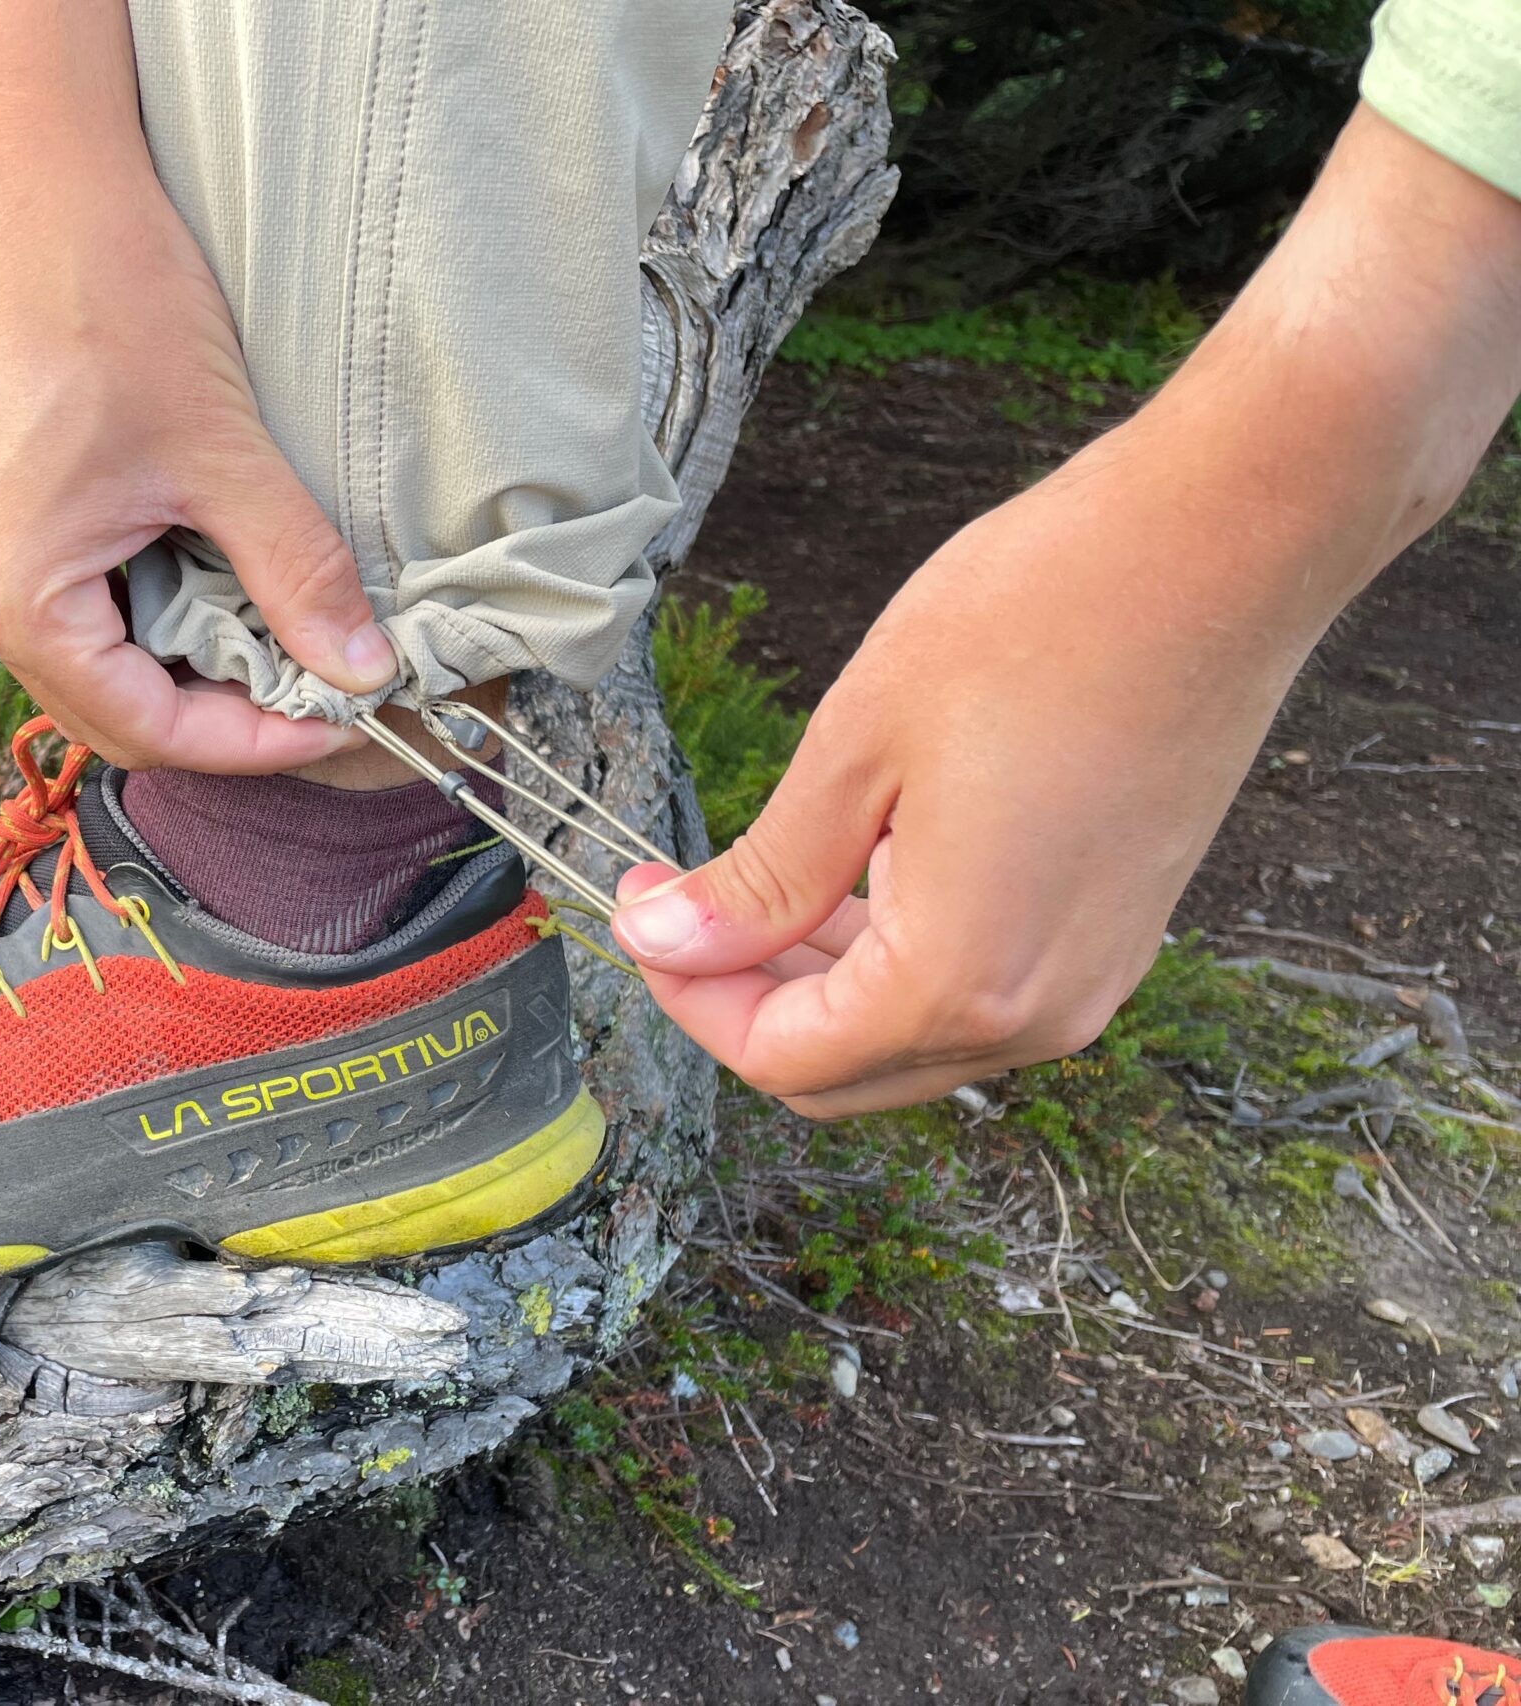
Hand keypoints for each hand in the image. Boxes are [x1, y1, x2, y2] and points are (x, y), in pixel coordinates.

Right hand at [0, 0, 393, 771]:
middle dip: (227, 714)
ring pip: (103, 662)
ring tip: (290, 630)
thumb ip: (295, 570)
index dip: (256, 741)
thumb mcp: (221, 447)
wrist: (27, 172)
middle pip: (119, 713)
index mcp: (17, 599)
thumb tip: (364, 667)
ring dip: (196, 663)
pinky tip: (228, 571)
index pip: (149, 730)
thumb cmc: (104, 293)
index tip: (346, 717)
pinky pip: (84, 604)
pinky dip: (161, 610)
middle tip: (328, 684)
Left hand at [609, 489, 1302, 1117]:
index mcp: (961, 983)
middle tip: (684, 900)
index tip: (642, 910)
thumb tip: (664, 943)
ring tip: (764, 871)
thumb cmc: (1040, 623)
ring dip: (820, 981)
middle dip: (745, 1000)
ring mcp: (1093, 979)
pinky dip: (898, 956)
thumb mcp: (855, 752)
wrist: (1219, 549)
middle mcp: (1040, 1015)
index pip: (780, 1056)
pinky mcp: (1119, 932)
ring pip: (911, 1039)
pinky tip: (864, 862)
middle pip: (844, 1072)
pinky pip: (980, 991)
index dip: (688, 996)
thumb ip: (759, 878)